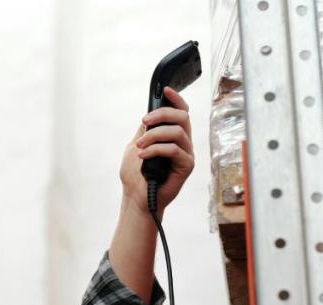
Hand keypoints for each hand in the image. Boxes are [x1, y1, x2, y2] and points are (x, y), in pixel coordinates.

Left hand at [119, 86, 194, 216]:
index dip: (176, 99)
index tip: (165, 89)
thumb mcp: (136, 145)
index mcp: (171, 135)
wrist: (135, 197)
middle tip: (144, 122)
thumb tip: (151, 115)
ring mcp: (186, 154)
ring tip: (139, 146)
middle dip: (162, 114)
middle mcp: (183, 142)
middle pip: (182, 117)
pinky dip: (155, 149)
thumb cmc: (136, 175)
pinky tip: (143, 155)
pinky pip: (174, 149)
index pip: (181, 112)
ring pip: (177, 132)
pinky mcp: (186, 166)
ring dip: (154, 135)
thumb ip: (146, 130)